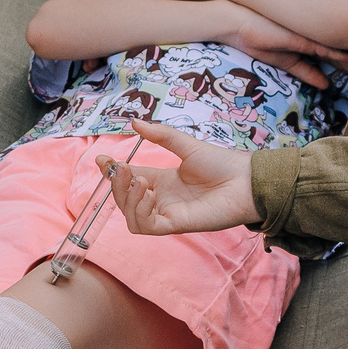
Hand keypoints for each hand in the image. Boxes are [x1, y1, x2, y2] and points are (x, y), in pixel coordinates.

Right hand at [100, 120, 257, 234]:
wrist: (245, 181)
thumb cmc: (222, 164)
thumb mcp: (186, 145)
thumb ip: (160, 135)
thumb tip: (135, 122)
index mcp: (163, 180)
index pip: (129, 179)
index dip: (113, 172)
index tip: (103, 160)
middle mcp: (162, 198)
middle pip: (125, 199)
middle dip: (117, 184)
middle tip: (123, 169)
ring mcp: (168, 213)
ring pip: (131, 216)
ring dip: (127, 199)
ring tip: (141, 182)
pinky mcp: (176, 225)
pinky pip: (146, 226)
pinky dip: (140, 211)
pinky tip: (149, 195)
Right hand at [212, 3, 342, 89]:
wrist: (239, 22)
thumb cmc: (258, 40)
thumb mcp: (286, 63)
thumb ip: (306, 72)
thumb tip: (326, 85)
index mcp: (309, 45)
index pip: (334, 57)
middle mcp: (313, 39)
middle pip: (340, 54)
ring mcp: (308, 36)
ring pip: (336, 52)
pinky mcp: (300, 38)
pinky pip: (323, 48)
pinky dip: (338, 55)